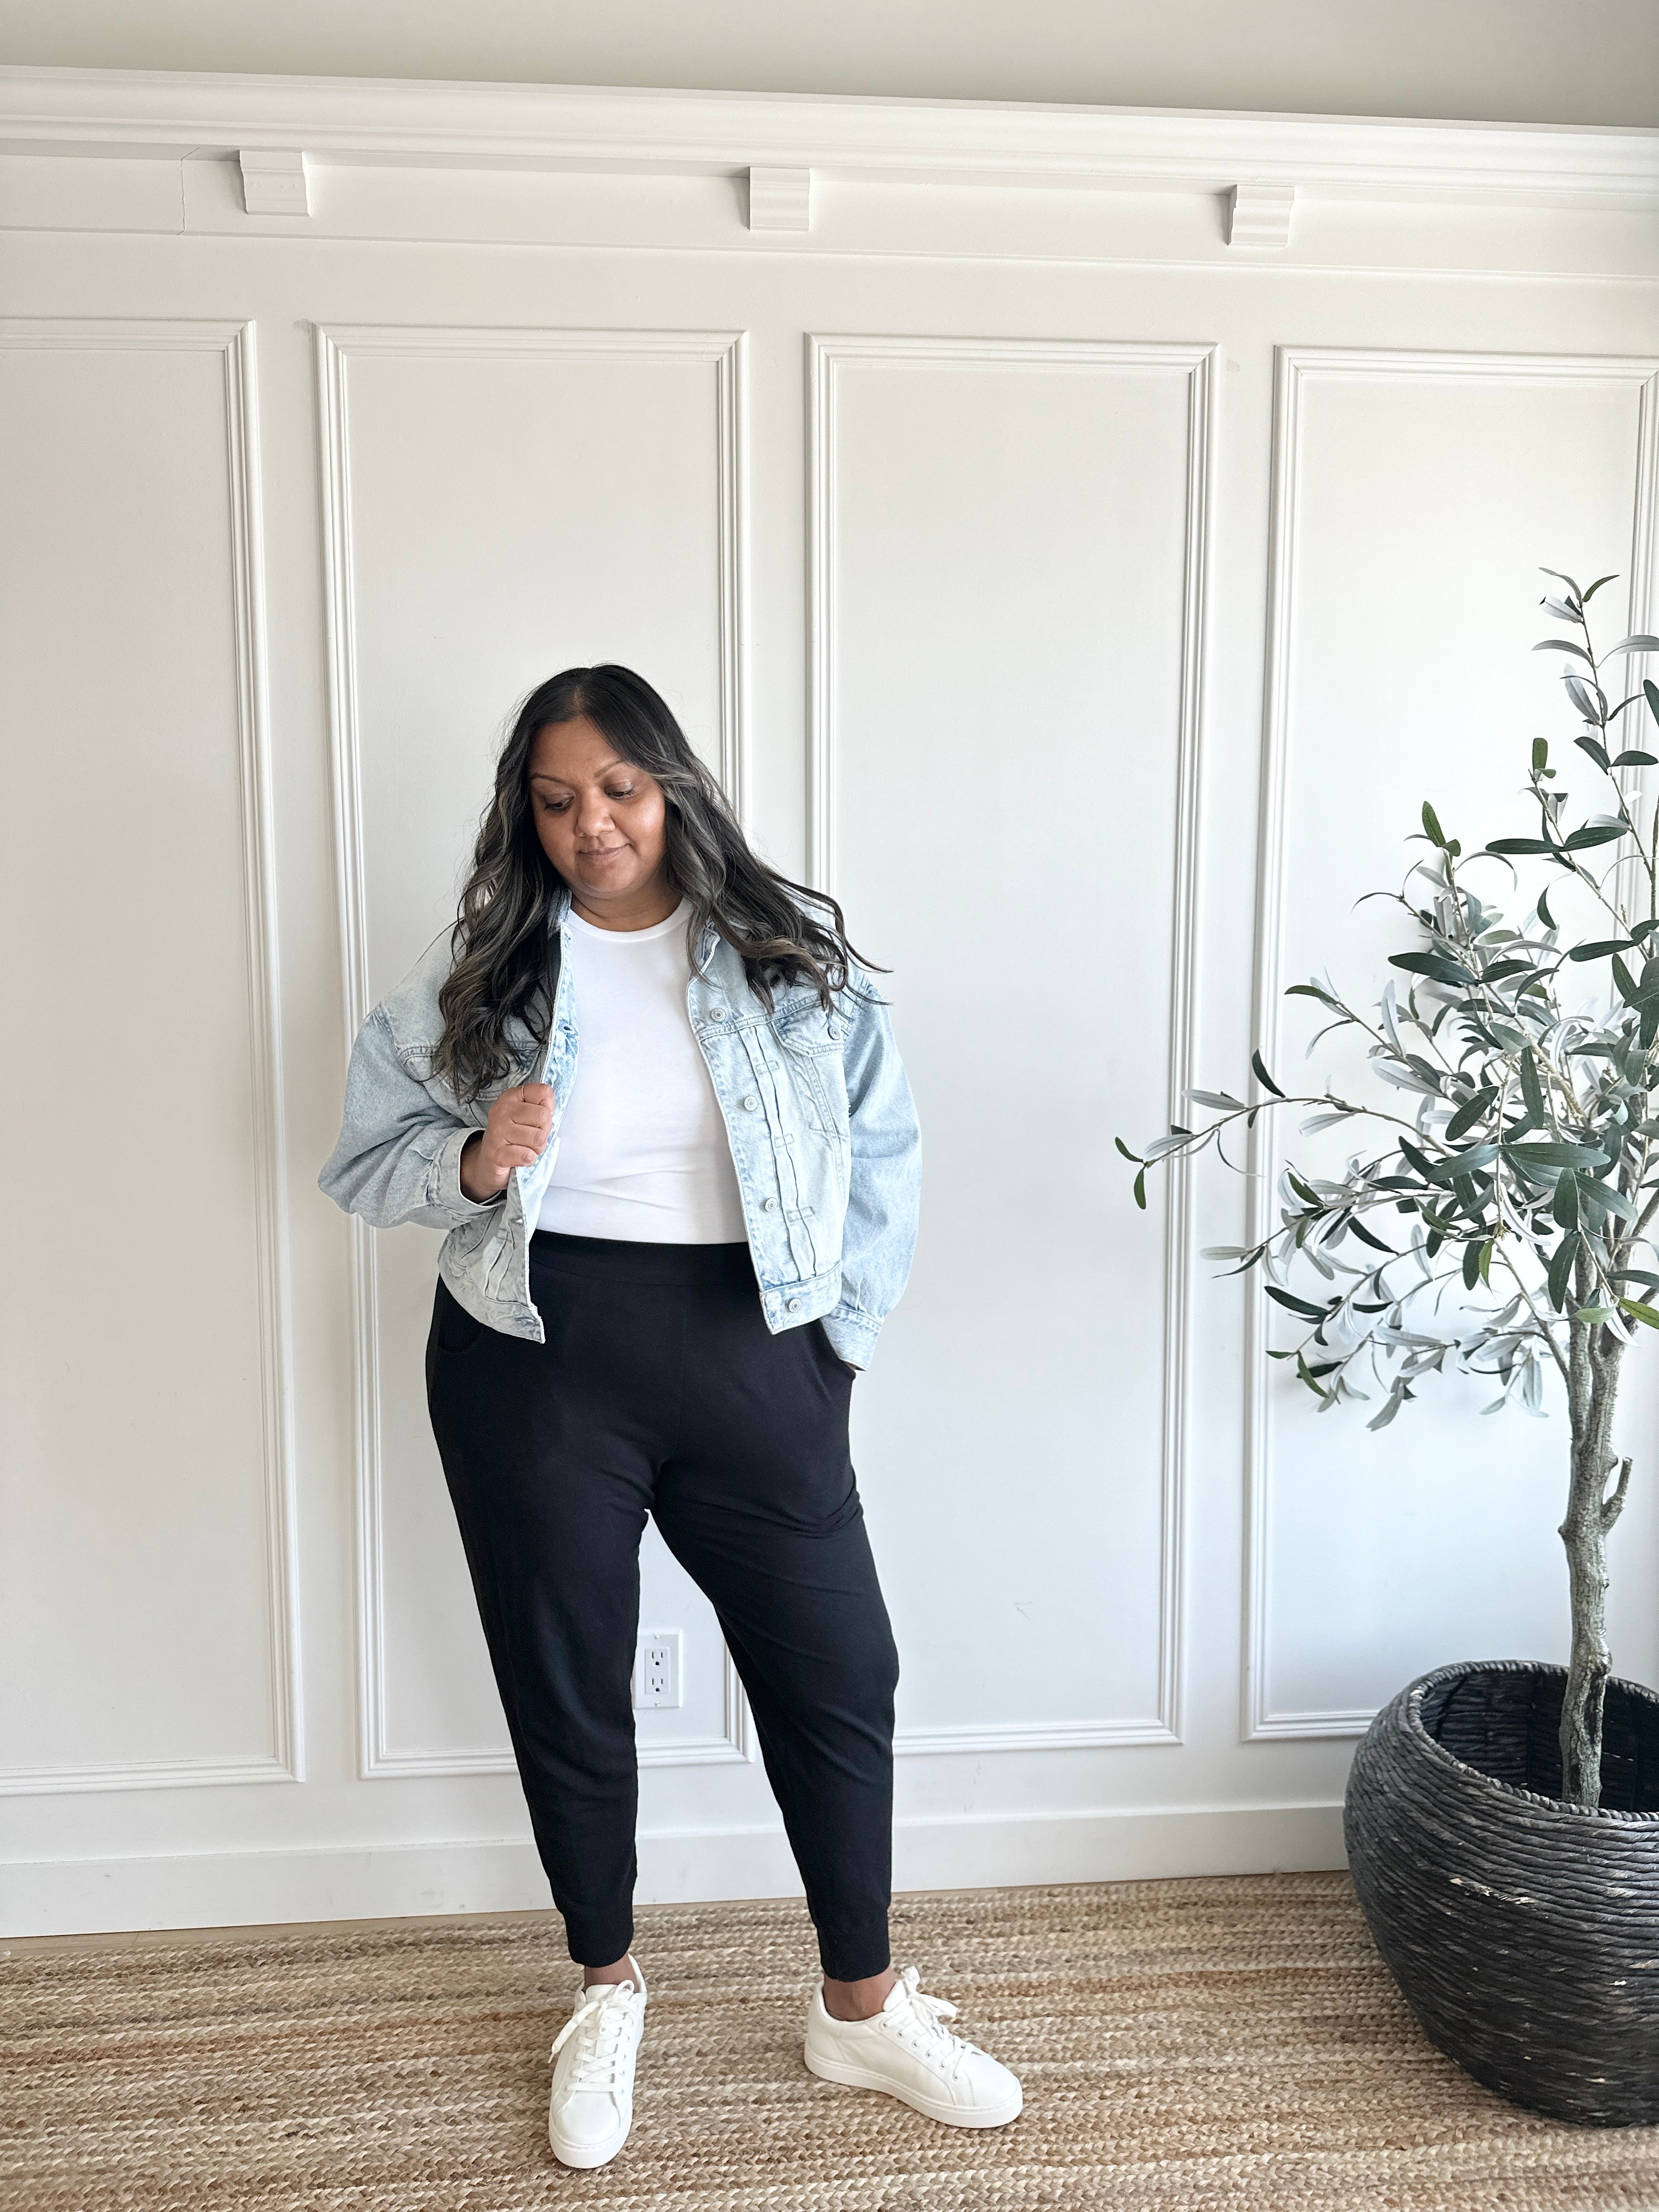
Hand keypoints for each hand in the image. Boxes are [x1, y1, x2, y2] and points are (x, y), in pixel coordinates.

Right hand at [460, 1081, 553, 1201]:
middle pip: (543, 1116)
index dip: (548, 1107)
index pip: (543, 1092)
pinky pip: (528, 1156)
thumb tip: (549, 1106)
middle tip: (532, 1135)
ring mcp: (498, 1132)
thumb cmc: (514, 1135)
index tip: (537, 1116)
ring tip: (525, 1146)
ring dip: (537, 1147)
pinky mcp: (497, 1154)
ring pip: (538, 1138)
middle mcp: (501, 1111)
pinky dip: (529, 1159)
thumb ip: (543, 1104)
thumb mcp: (529, 1114)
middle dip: (544, 1130)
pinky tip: (519, 1156)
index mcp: (510, 1097)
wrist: (489, 1159)